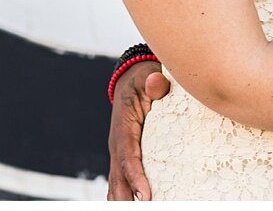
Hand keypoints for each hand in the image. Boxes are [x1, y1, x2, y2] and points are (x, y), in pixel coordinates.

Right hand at [107, 62, 168, 199]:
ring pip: (116, 184)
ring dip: (123, 201)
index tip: (146, 196)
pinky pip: (121, 181)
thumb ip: (154, 82)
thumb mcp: (149, 75)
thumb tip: (156, 82)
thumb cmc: (144, 80)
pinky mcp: (124, 158)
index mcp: (123, 127)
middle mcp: (117, 144)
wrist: (132, 81)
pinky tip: (134, 205)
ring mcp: (119, 153)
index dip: (135, 177)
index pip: (127, 156)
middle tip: (144, 208)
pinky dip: (124, 196)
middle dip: (127, 198)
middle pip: (118, 178)